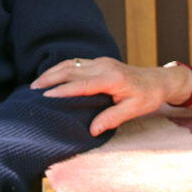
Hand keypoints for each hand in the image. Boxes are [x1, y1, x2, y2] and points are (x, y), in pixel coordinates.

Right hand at [31, 56, 190, 134]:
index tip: (46, 96)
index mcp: (112, 79)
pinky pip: (76, 63)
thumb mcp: (134, 110)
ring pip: (71, 64)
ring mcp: (101, 62)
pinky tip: (51, 76)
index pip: (82, 84)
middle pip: (71, 70)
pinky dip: (61, 69)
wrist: (158, 80)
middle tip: (33, 90)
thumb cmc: (148, 96)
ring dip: (53, 72)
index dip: (63, 90)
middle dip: (50, 78)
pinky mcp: (100, 62)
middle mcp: (104, 66)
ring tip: (36, 83)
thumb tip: (92, 130)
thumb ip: (112, 118)